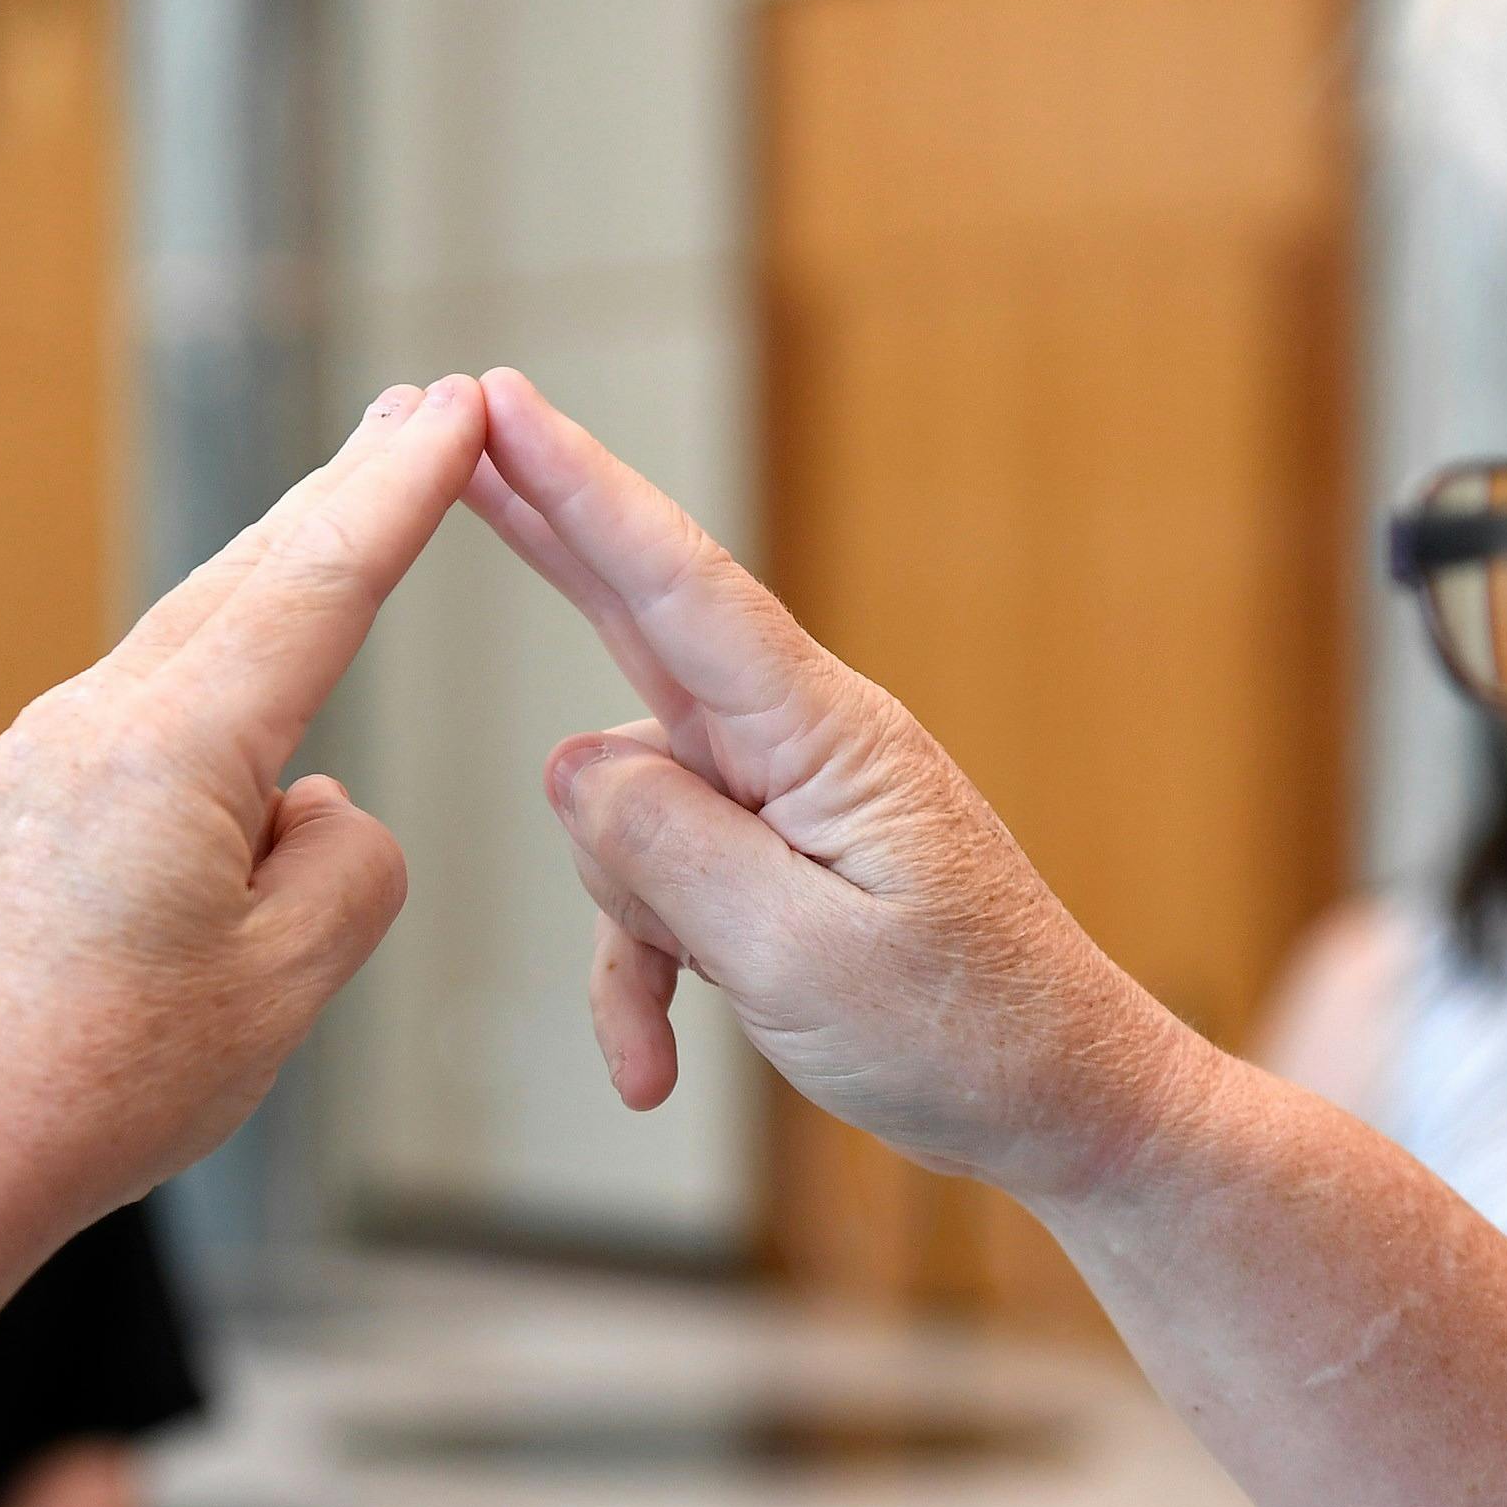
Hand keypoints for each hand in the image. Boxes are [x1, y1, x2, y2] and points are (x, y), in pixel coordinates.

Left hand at [0, 376, 488, 1291]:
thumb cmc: (91, 1085)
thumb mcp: (280, 987)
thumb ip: (349, 869)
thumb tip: (311, 806)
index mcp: (173, 748)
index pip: (319, 583)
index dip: (401, 492)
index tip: (459, 406)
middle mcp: (89, 724)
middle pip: (241, 579)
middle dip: (336, 494)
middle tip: (409, 414)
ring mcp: (30, 765)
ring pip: (179, 647)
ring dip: (267, 579)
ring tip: (330, 528)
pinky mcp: (1, 820)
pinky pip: (130, 721)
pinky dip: (204, 680)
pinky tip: (231, 722)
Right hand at [463, 368, 1202, 1202]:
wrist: (1062, 1104)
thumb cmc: (967, 1035)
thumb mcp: (801, 962)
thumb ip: (671, 852)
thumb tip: (573, 760)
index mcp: (825, 738)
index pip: (680, 589)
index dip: (581, 490)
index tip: (501, 401)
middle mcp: (800, 741)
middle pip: (638, 614)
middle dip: (541, 531)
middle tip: (444, 430)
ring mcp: (784, 798)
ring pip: (624, 814)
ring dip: (622, 934)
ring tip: (660, 1046)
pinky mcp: (773, 857)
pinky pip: (662, 892)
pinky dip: (644, 979)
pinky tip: (655, 1068)